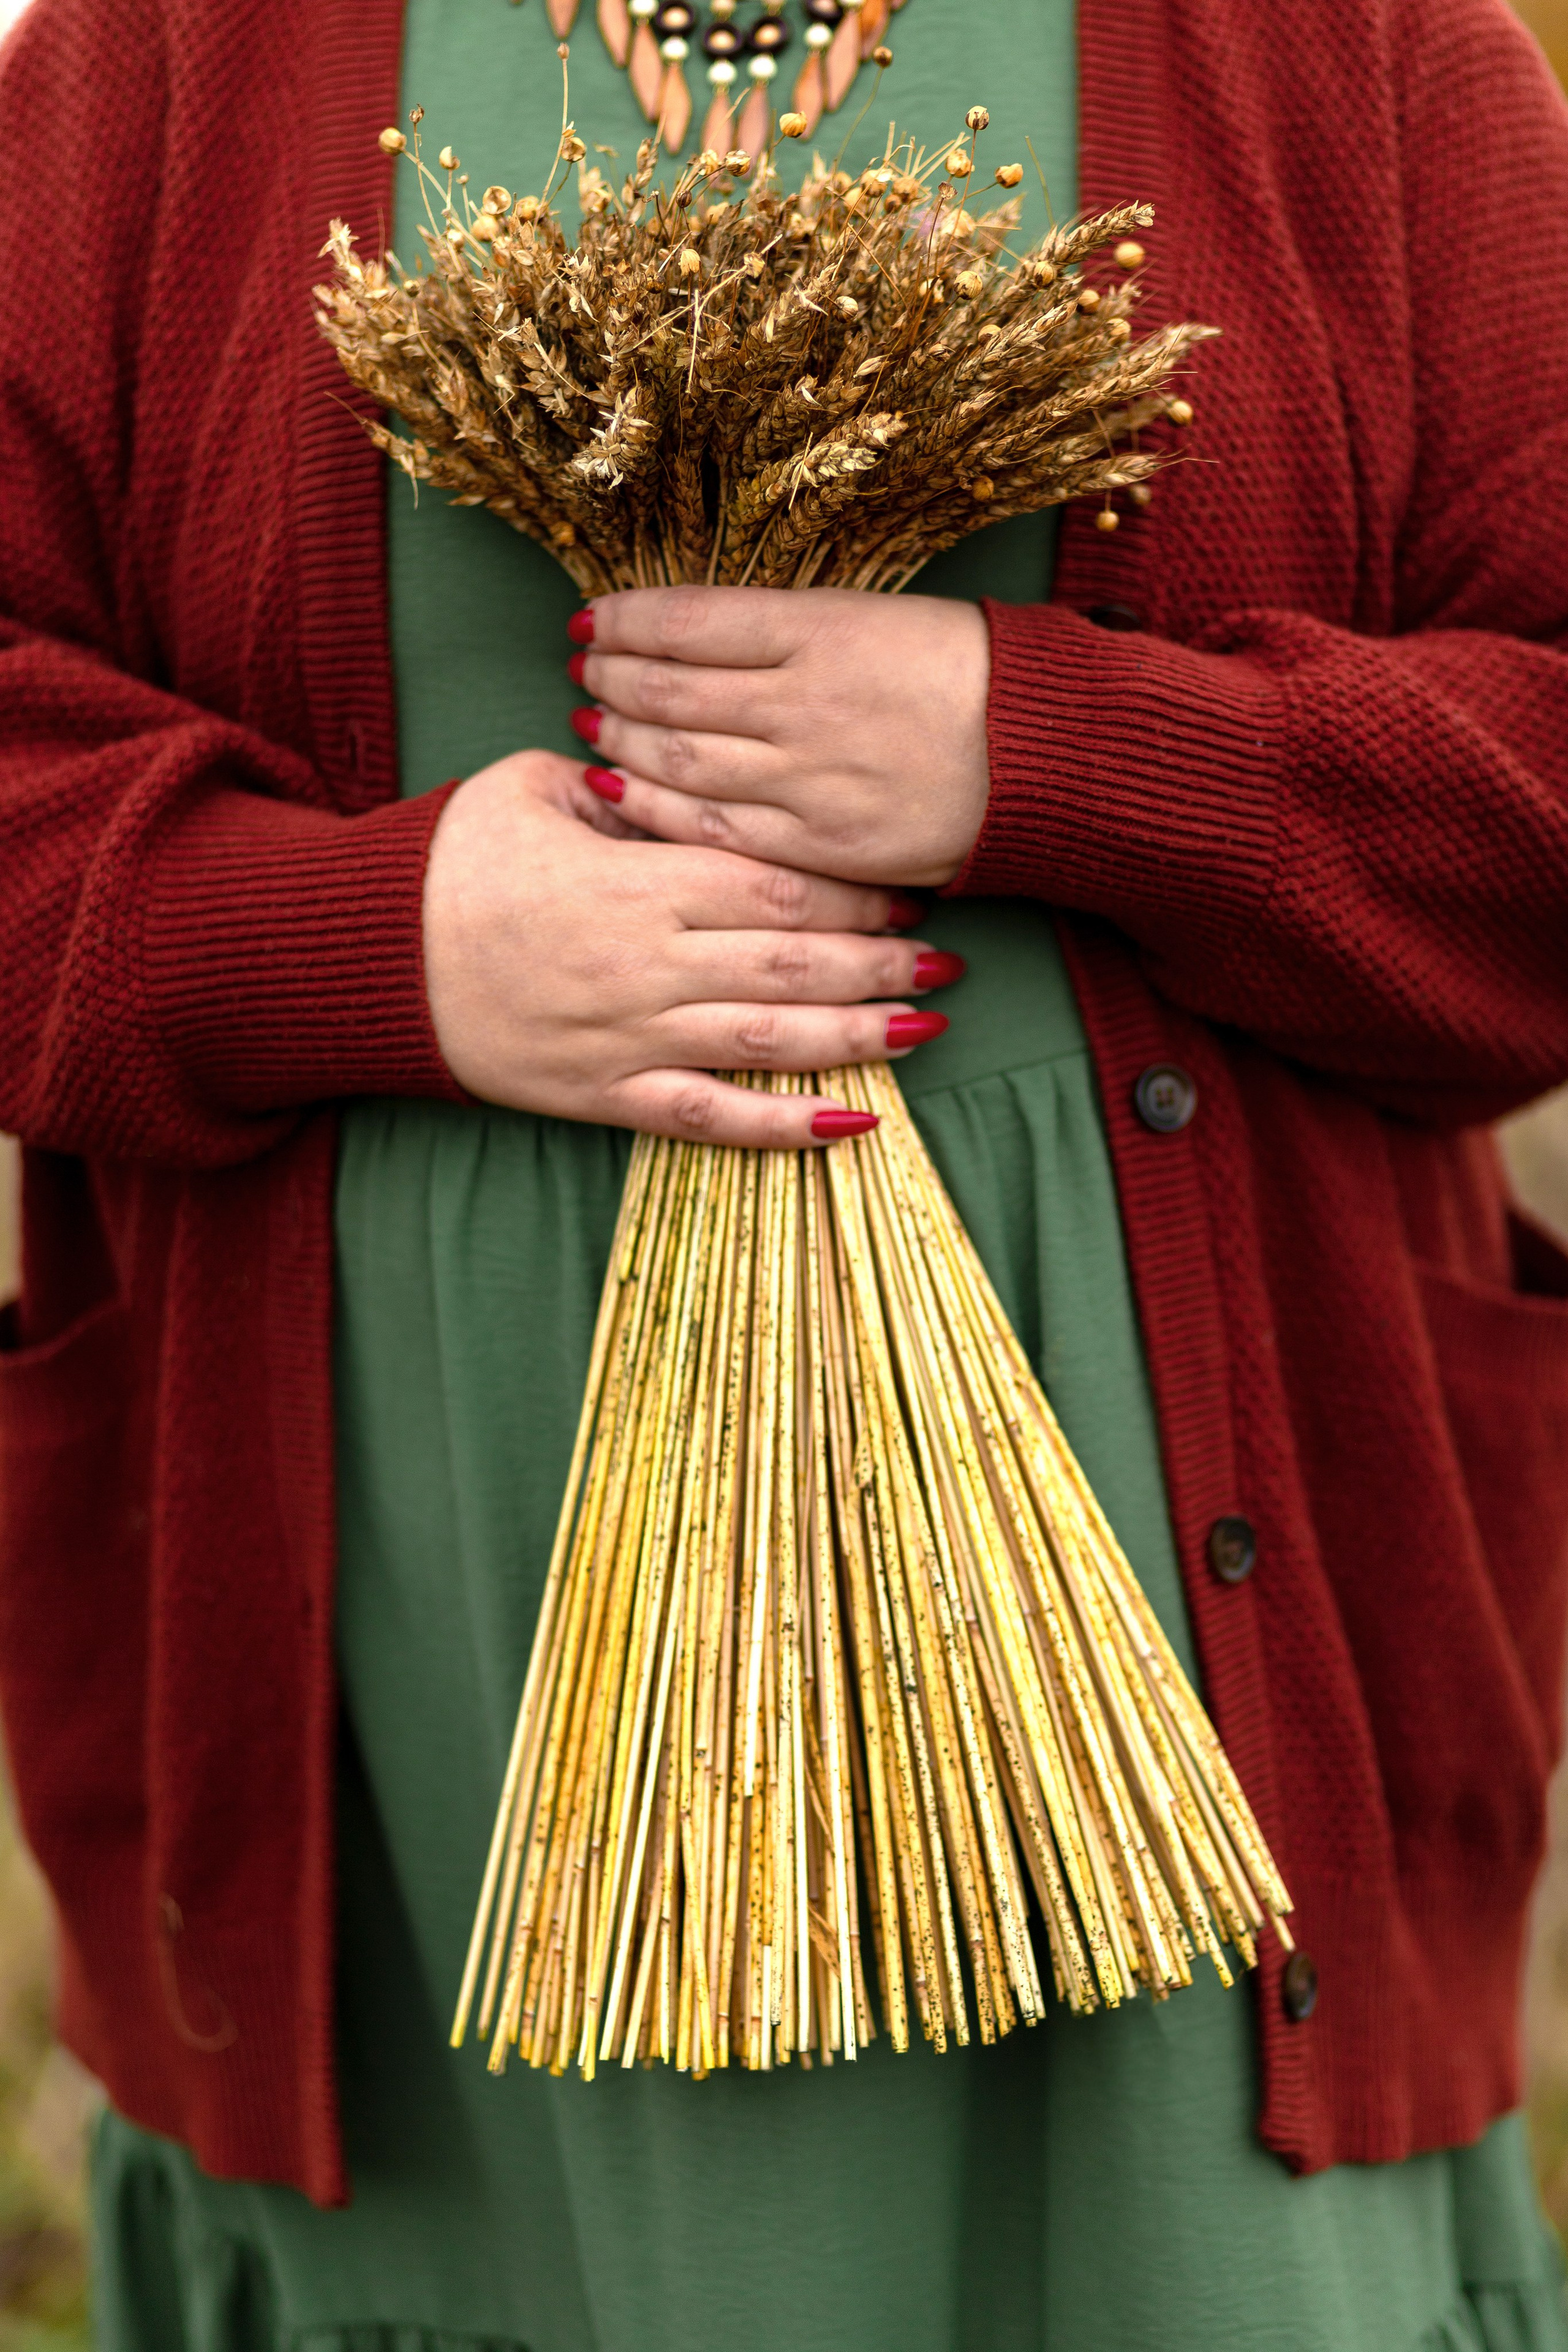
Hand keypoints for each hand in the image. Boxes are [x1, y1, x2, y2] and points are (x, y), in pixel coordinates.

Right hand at [421, 750, 961, 1148]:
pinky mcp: (603, 1095)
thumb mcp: (528, 785)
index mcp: (640, 880)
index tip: (910, 890)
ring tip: (928, 1028)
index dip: (855, 893)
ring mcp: (630, 1036)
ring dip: (860, 1038)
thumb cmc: (446, 861)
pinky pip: (709, 1119)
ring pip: (771, 1043)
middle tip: (949, 959)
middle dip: (882, 963)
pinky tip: (853, 1125)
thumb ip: (619, 788)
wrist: (364, 957)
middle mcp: (650, 963)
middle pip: (794, 965)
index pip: (777, 886)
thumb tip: (676, 780)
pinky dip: (783, 1128)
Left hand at [569, 585, 991, 888]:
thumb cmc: (963, 673)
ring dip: (620, 740)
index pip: (686, 621)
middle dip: (610, 679)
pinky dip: (653, 807)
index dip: (624, 622)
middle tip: (584, 671)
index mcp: (821, 629)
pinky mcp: (820, 845)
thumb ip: (783, 630)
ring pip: (680, 761)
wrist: (1047, 754)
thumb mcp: (874, 617)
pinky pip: (713, 829)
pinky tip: (618, 788)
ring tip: (592, 722)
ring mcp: (810, 781)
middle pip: (669, 692)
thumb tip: (685, 636)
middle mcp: (805, 704)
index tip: (593, 622)